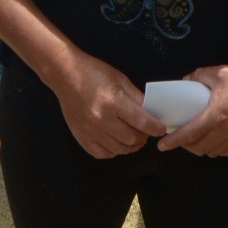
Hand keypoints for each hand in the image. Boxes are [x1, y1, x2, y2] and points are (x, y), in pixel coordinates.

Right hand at [51, 54, 165, 158]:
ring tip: (134, 138)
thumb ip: (137, 98)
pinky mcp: (81, 137)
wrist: (65, 74)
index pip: (142, 122)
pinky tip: (117, 142)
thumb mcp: (120, 80)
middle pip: (132, 139)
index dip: (156, 128)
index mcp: (113, 102)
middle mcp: (101, 119)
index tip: (161, 129)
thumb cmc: (94, 73)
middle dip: (144, 137)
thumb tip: (152, 113)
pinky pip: (102, 154)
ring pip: (119, 149)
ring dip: (131, 146)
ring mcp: (90, 131)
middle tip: (146, 131)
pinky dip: (113, 151)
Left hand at [157, 65, 227, 157]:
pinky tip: (214, 141)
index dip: (172, 141)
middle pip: (198, 147)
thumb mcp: (220, 72)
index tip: (161, 145)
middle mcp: (224, 131)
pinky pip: (226, 152)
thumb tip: (185, 80)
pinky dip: (215, 149)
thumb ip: (199, 75)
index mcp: (215, 116)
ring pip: (211, 152)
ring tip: (194, 139)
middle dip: (184, 145)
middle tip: (178, 137)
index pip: (188, 134)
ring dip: (199, 148)